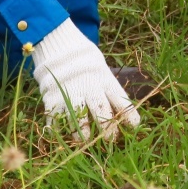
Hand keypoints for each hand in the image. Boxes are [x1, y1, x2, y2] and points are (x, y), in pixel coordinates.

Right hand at [31, 19, 139, 140]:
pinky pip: (55, 117)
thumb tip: (127, 117)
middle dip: (106, 127)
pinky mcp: (53, 98)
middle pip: (100, 109)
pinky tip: (60, 136)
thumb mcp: (102, 72)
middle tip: (110, 140)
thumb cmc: (87, 64)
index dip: (128, 113)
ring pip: (77, 117)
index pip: (119, 98)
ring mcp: (70, 92)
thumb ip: (111, 91)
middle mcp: (88, 87)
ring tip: (85, 140)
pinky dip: (57, 129)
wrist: (61, 47)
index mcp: (103, 80)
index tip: (134, 126)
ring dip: (82, 131)